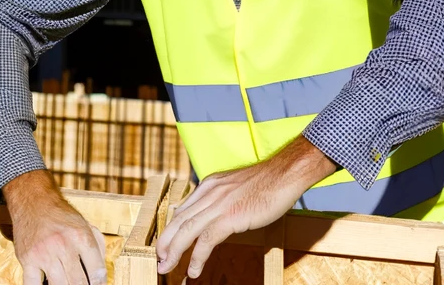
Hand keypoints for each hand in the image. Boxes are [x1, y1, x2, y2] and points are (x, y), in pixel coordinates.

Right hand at [4, 169, 106, 284]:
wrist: (34, 201)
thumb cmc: (62, 215)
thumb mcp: (85, 225)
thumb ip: (97, 247)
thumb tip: (101, 274)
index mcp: (81, 235)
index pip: (96, 270)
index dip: (99, 283)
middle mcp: (64, 244)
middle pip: (78, 282)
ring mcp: (44, 253)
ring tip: (68, 284)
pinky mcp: (27, 259)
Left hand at [156, 135, 336, 278]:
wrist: (285, 173)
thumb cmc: (265, 182)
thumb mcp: (234, 187)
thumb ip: (219, 200)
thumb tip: (209, 218)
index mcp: (209, 185)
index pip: (182, 210)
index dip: (170, 230)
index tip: (164, 245)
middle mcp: (209, 192)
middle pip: (179, 220)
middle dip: (165, 243)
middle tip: (158, 261)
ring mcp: (219, 203)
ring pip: (187, 230)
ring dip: (174, 252)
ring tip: (166, 267)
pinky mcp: (231, 215)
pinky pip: (207, 240)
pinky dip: (197, 257)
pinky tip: (194, 269)